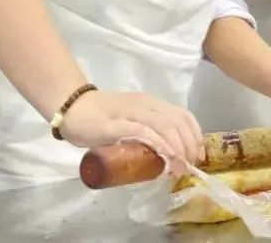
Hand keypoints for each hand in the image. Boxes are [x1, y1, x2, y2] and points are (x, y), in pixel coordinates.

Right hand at [59, 91, 203, 173]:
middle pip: (179, 122)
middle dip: (190, 146)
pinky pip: (144, 132)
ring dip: (178, 148)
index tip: (198, 156)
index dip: (196, 136)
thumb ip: (146, 133)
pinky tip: (166, 157)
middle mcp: (146, 104)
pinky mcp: (117, 124)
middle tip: (189, 166)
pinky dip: (160, 144)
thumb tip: (165, 158)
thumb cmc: (102, 118)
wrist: (72, 108)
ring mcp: (132, 112)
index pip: (184, 115)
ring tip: (180, 167)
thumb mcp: (132, 121)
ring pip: (166, 125)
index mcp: (152, 103)